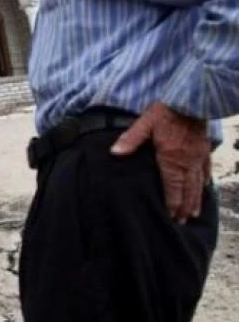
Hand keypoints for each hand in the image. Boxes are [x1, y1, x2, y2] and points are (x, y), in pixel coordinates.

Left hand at [110, 102, 209, 222]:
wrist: (192, 99)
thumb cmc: (166, 112)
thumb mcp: (144, 124)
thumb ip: (130, 140)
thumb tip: (114, 153)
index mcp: (170, 160)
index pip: (172, 189)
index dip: (171, 205)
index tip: (170, 218)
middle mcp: (186, 162)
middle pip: (186, 191)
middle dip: (183, 208)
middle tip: (181, 222)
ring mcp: (198, 157)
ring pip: (198, 184)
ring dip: (195, 200)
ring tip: (193, 214)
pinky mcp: (204, 149)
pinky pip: (206, 170)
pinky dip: (204, 182)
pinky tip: (204, 187)